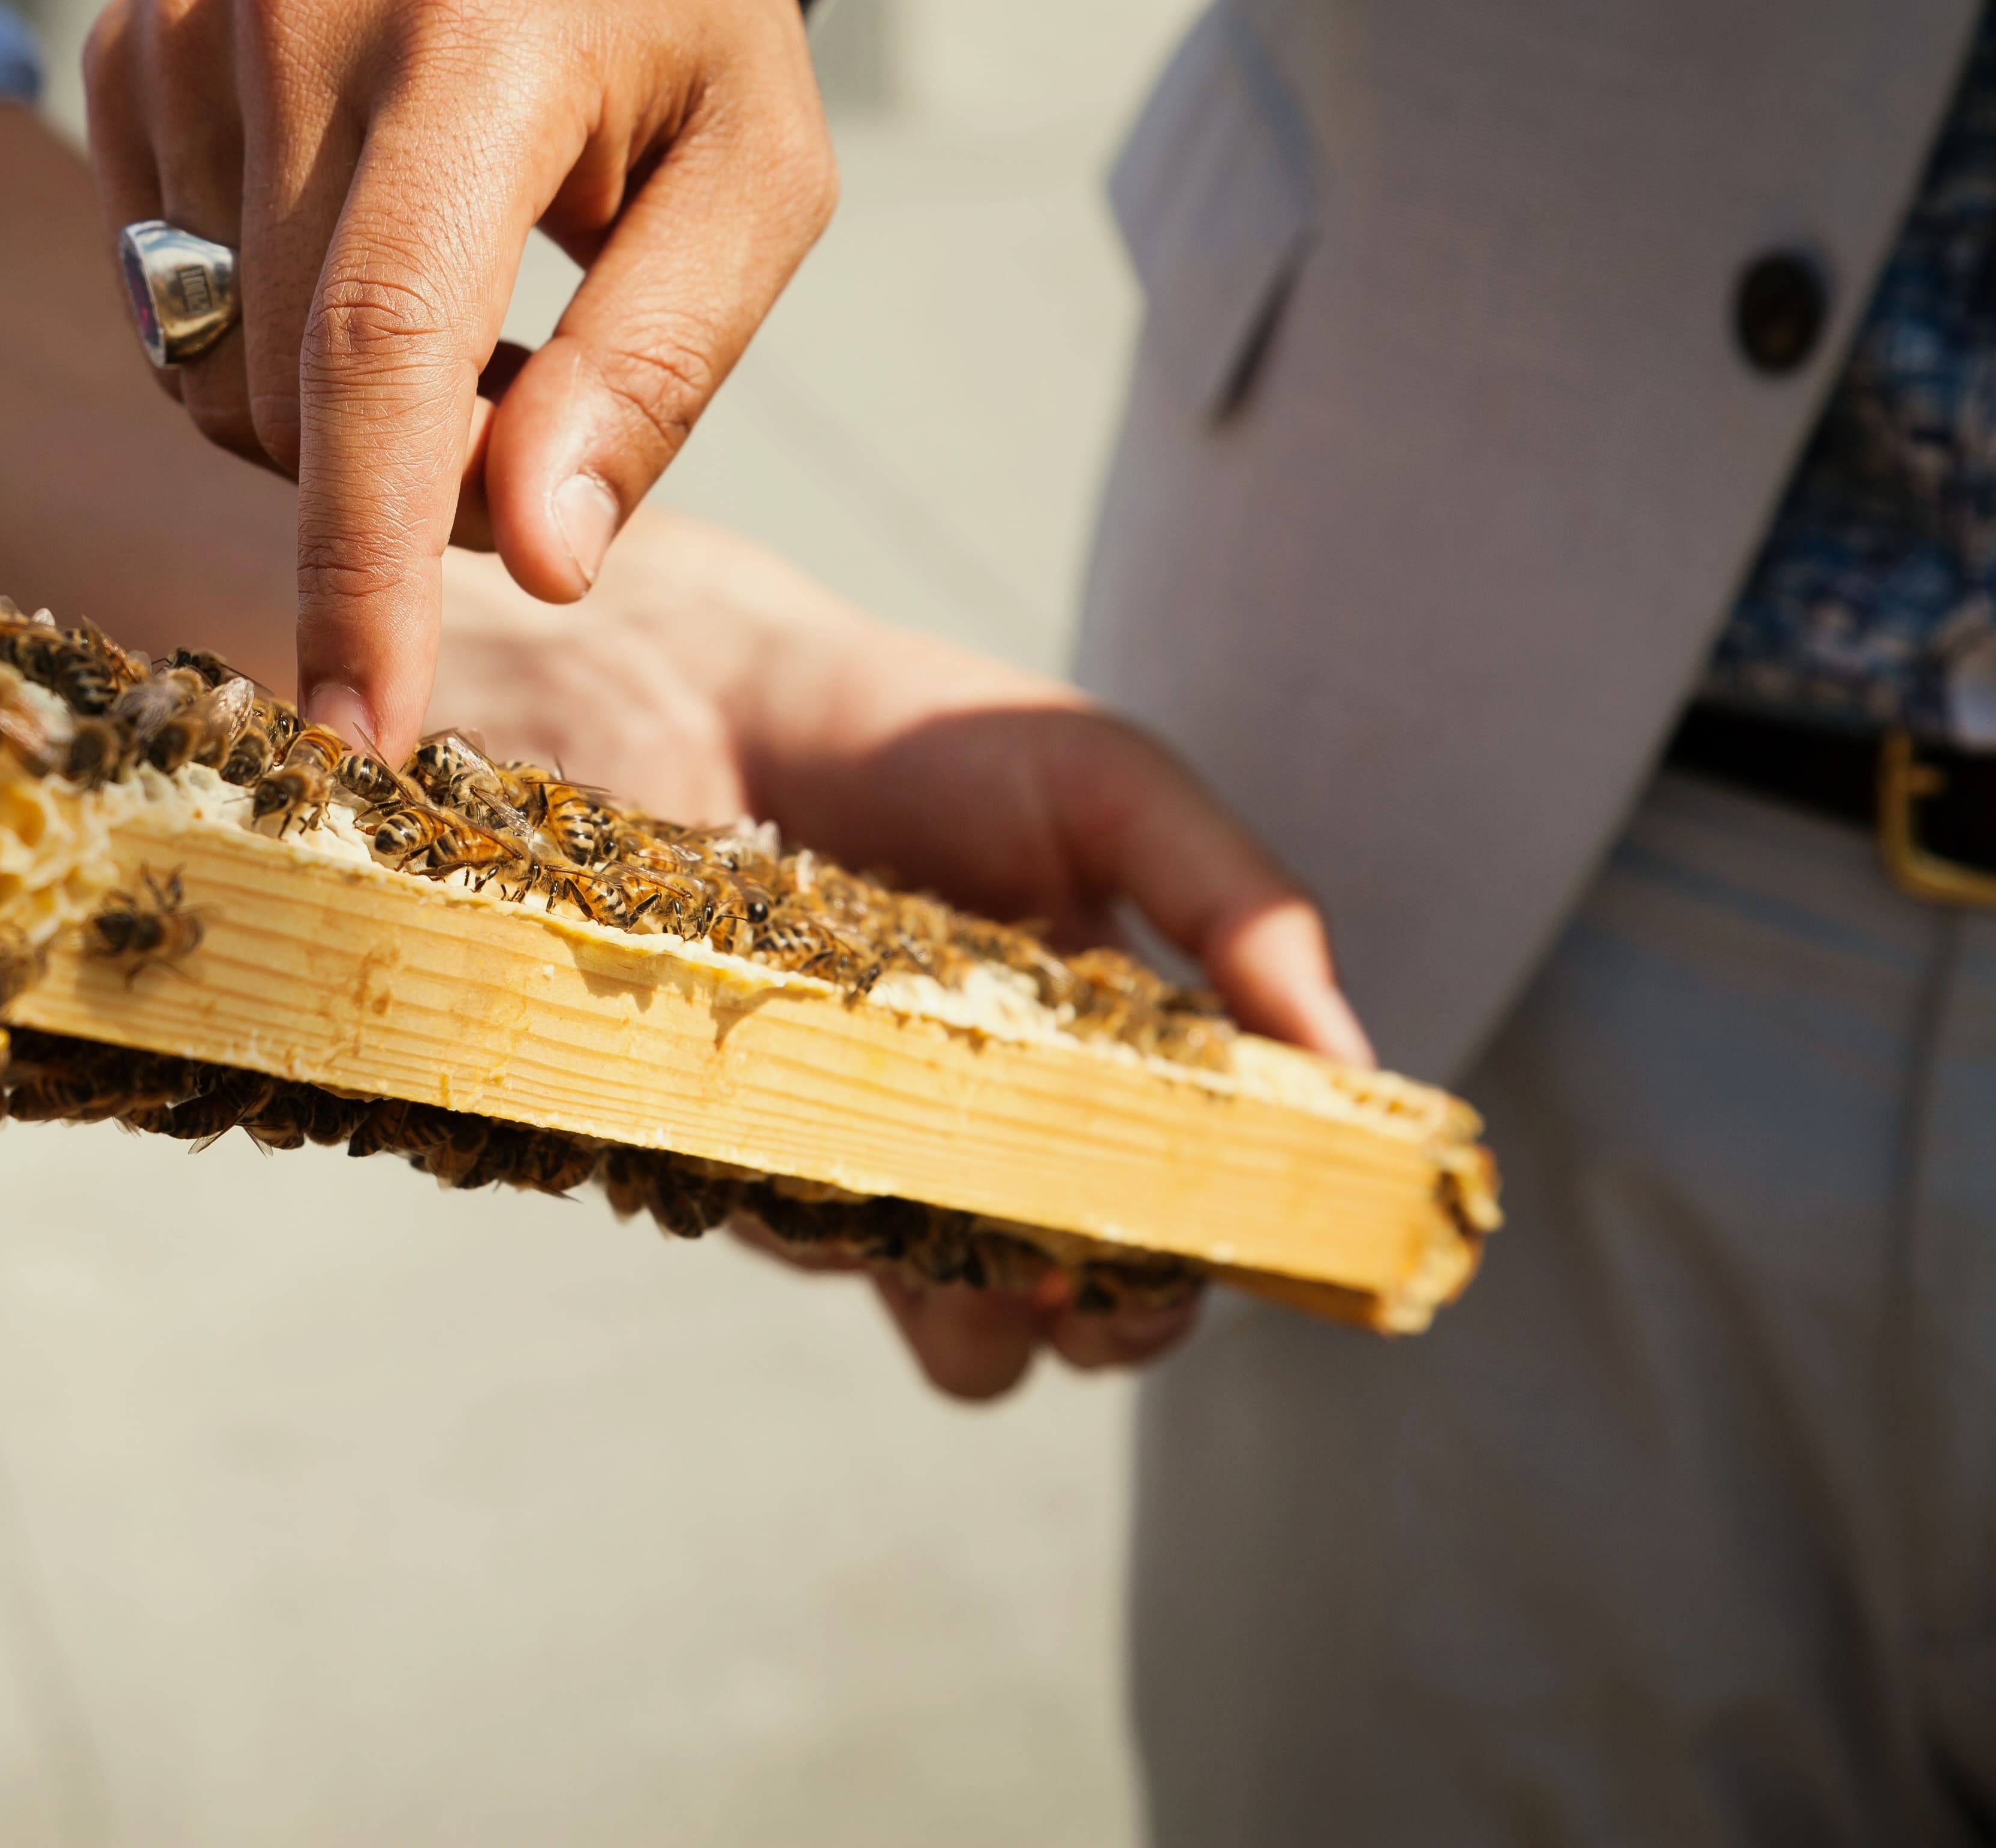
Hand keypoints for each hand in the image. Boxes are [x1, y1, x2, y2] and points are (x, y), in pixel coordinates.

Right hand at [85, 0, 834, 755]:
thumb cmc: (672, 10)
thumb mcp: (757, 175)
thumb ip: (656, 371)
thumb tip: (541, 566)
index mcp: (483, 33)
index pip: (383, 344)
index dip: (363, 563)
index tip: (360, 732)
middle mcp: (300, 10)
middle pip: (297, 392)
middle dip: (407, 482)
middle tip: (534, 418)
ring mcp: (186, 21)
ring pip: (213, 371)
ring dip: (333, 417)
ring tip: (460, 307)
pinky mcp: (124, 44)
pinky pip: (165, 300)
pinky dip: (264, 334)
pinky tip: (356, 237)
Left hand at [429, 516, 1373, 1399]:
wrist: (692, 708)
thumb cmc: (921, 734)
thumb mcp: (1111, 786)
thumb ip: (1242, 911)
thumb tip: (1360, 1073)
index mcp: (1123, 1068)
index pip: (1208, 1217)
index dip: (1230, 1258)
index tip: (1228, 1244)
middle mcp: (1011, 1141)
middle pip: (1101, 1319)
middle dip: (1122, 1325)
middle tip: (1097, 1277)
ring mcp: (884, 1173)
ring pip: (967, 1344)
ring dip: (989, 1319)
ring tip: (973, 1235)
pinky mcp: (753, 1180)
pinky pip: (821, 1267)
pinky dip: (843, 1231)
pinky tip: (831, 1131)